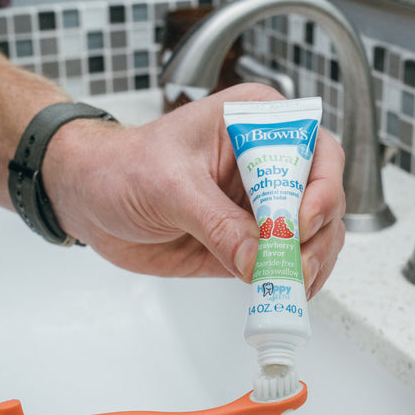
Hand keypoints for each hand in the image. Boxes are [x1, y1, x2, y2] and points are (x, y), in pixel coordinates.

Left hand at [44, 83, 344, 297]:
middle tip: (294, 267)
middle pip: (324, 197)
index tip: (298, 223)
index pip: (314, 148)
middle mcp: (268, 161)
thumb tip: (258, 261)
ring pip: (314, 235)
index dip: (319, 187)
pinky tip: (280, 293)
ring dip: (309, 263)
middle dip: (317, 236)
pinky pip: (284, 262)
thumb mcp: (169, 186)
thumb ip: (217, 223)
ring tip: (288, 286)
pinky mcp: (250, 240)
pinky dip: (289, 280)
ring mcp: (262, 204)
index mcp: (256, 121)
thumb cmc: (121, 167)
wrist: (90, 197)